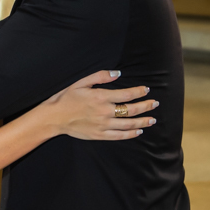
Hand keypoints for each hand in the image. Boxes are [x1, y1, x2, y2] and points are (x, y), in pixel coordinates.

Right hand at [43, 70, 158, 139]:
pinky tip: (138, 131)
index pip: (126, 95)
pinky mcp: (100, 135)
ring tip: (152, 119)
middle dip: (145, 106)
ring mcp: (103, 125)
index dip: (138, 92)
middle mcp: (105, 112)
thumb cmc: (67, 97)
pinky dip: (131, 134)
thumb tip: (117, 74)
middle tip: (155, 104)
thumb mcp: (81, 82)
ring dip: (142, 121)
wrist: (55, 117)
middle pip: (131, 110)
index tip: (146, 90)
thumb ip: (100, 77)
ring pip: (128, 124)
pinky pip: (119, 136)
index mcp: (101, 97)